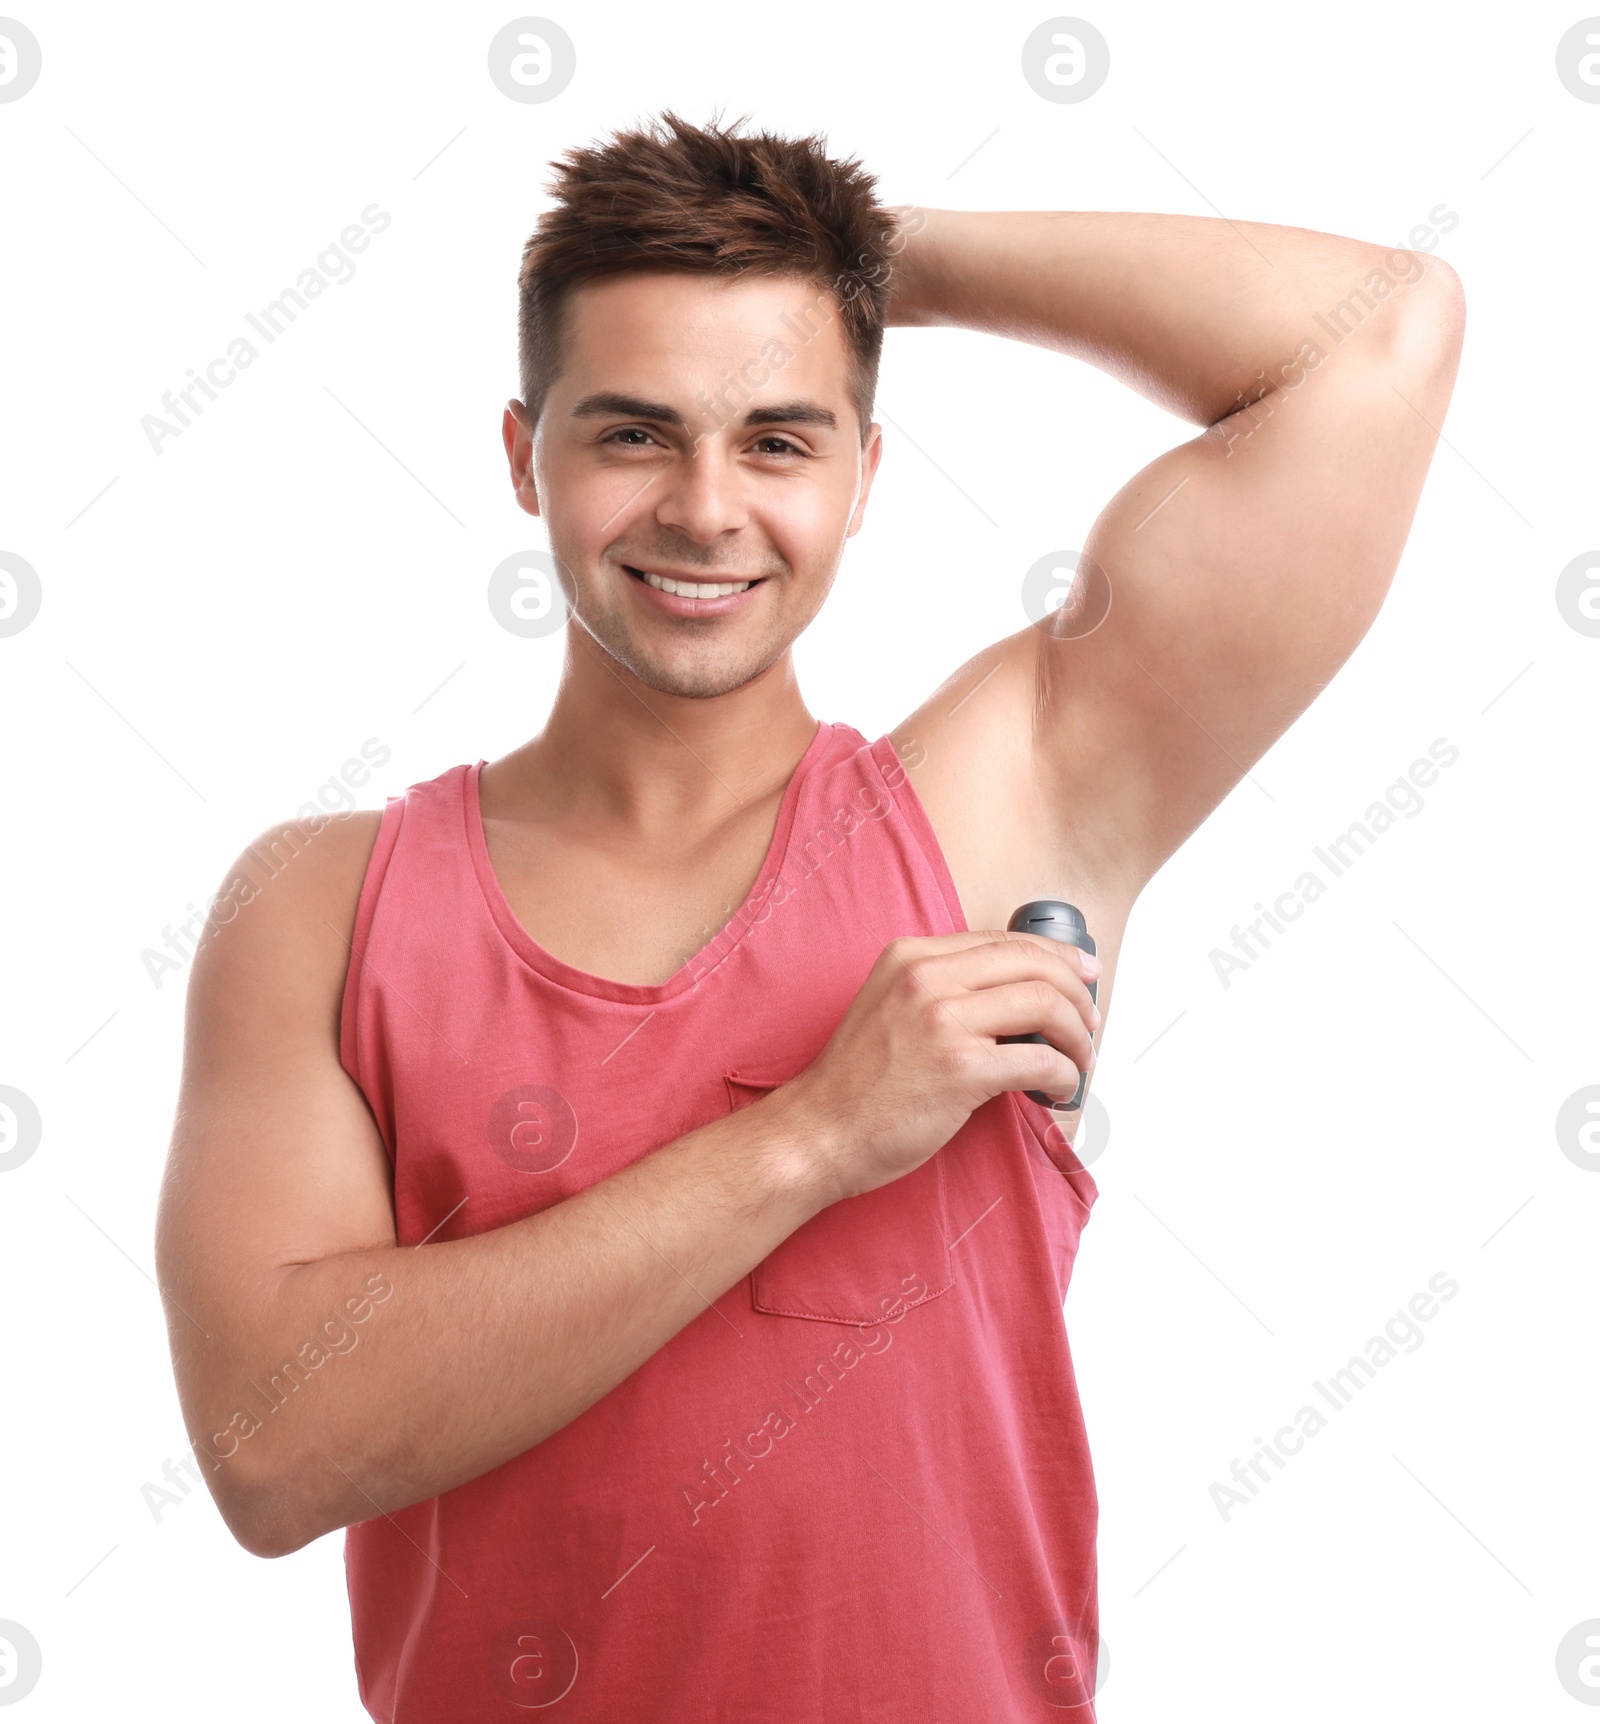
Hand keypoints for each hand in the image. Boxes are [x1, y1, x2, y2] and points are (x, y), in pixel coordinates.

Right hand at [772, 931, 1099, 1203]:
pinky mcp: (959, 1069)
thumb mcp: (889, 1006)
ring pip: (1046, 1004)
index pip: (1005, 939)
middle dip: (1077, 993)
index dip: (1057, 956)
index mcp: (911, 956)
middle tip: (1089, 1023)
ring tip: (1079, 1060)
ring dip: (1078, 1036)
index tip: (1082, 975)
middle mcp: (926, 977)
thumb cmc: (856, 1083)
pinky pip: (1040, 1060)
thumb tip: (1016, 995)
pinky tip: (1059, 1091)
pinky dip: (1065, 1076)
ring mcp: (942, 1021)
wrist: (818, 1132)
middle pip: (1034, 963)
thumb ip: (941, 989)